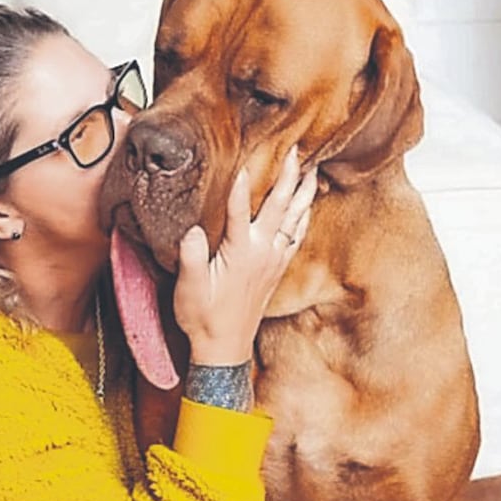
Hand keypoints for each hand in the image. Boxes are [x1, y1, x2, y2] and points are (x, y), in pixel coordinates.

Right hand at [173, 147, 316, 364]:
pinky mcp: (276, 269)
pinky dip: (303, 218)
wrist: (224, 349)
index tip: (246, 161)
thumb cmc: (203, 317)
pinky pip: (296, 236)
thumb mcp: (188, 286)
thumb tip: (192, 230)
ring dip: (304, 193)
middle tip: (297, 151)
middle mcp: (263, 252)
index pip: (241, 210)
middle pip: (280, 207)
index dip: (241, 186)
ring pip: (295, 219)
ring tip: (312, 170)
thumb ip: (190, 255)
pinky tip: (307, 208)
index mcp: (241, 252)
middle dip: (288, 177)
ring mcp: (273, 260)